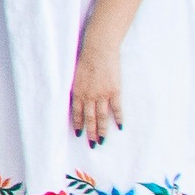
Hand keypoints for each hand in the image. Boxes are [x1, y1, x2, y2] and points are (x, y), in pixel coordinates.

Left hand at [70, 21, 127, 145]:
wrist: (99, 49)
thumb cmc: (84, 59)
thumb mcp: (74, 75)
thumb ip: (76, 89)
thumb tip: (75, 99)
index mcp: (78, 92)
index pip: (77, 113)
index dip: (78, 124)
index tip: (79, 135)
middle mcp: (89, 96)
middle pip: (90, 119)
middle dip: (90, 133)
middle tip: (92, 144)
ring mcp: (103, 95)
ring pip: (102, 117)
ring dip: (102, 130)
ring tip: (102, 141)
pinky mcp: (115, 91)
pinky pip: (117, 108)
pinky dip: (118, 118)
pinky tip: (119, 127)